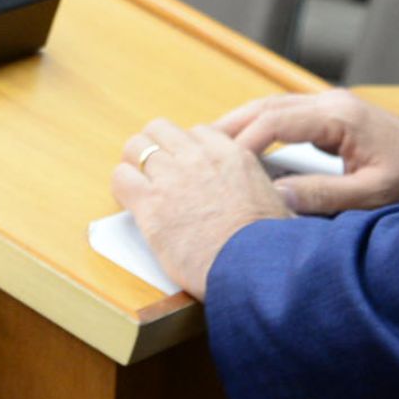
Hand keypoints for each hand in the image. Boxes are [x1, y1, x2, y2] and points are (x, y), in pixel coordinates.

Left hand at [112, 119, 290, 298]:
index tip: (185, 167)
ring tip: (139, 185)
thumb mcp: (276, 203)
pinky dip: (122, 186)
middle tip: (155, 171)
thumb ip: (260, 190)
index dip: (186, 150)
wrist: (254, 268)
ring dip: (135, 164)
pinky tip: (131, 202)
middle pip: (160, 129)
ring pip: (136, 147)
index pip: (196, 132)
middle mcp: (198, 158)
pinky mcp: (150, 204)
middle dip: (155, 147)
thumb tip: (270, 197)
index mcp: (231, 155)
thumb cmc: (270, 246)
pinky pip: (121, 177)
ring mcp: (172, 177)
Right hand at [209, 89, 398, 215]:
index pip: (275, 120)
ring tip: (208, 148)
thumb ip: (322, 196)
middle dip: (230, 127)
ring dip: (241, 125)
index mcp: (339, 115)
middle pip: (267, 106)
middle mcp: (332, 102)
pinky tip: (242, 147)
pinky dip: (259, 128)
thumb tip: (274, 197)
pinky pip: (286, 115)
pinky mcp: (333, 115)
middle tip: (195, 149)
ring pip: (273, 107)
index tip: (216, 163)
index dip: (242, 141)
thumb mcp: (370, 194)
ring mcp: (332, 105)